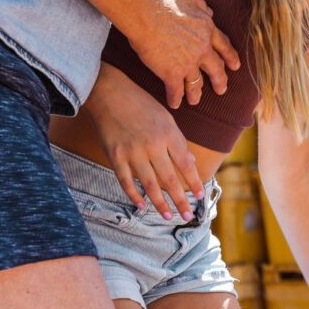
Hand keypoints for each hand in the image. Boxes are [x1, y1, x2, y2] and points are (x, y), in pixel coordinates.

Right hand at [85, 67, 202, 219]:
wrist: (109, 92)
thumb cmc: (140, 104)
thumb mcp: (166, 117)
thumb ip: (178, 141)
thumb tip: (191, 163)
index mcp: (168, 133)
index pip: (185, 164)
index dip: (194, 181)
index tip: (200, 196)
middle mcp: (153, 144)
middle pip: (169, 179)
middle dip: (180, 200)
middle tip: (188, 215)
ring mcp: (132, 151)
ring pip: (149, 184)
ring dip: (160, 204)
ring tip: (169, 216)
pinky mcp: (115, 155)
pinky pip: (125, 180)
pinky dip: (133, 195)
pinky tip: (141, 206)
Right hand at [128, 0, 240, 108]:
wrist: (147, 11)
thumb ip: (201, 4)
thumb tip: (210, 11)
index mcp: (207, 29)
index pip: (224, 46)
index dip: (230, 57)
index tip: (235, 65)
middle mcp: (202, 48)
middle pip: (216, 68)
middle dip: (220, 80)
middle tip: (222, 89)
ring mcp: (188, 63)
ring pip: (197, 83)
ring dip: (197, 93)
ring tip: (196, 101)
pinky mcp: (172, 73)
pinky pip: (176, 90)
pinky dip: (175, 98)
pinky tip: (174, 104)